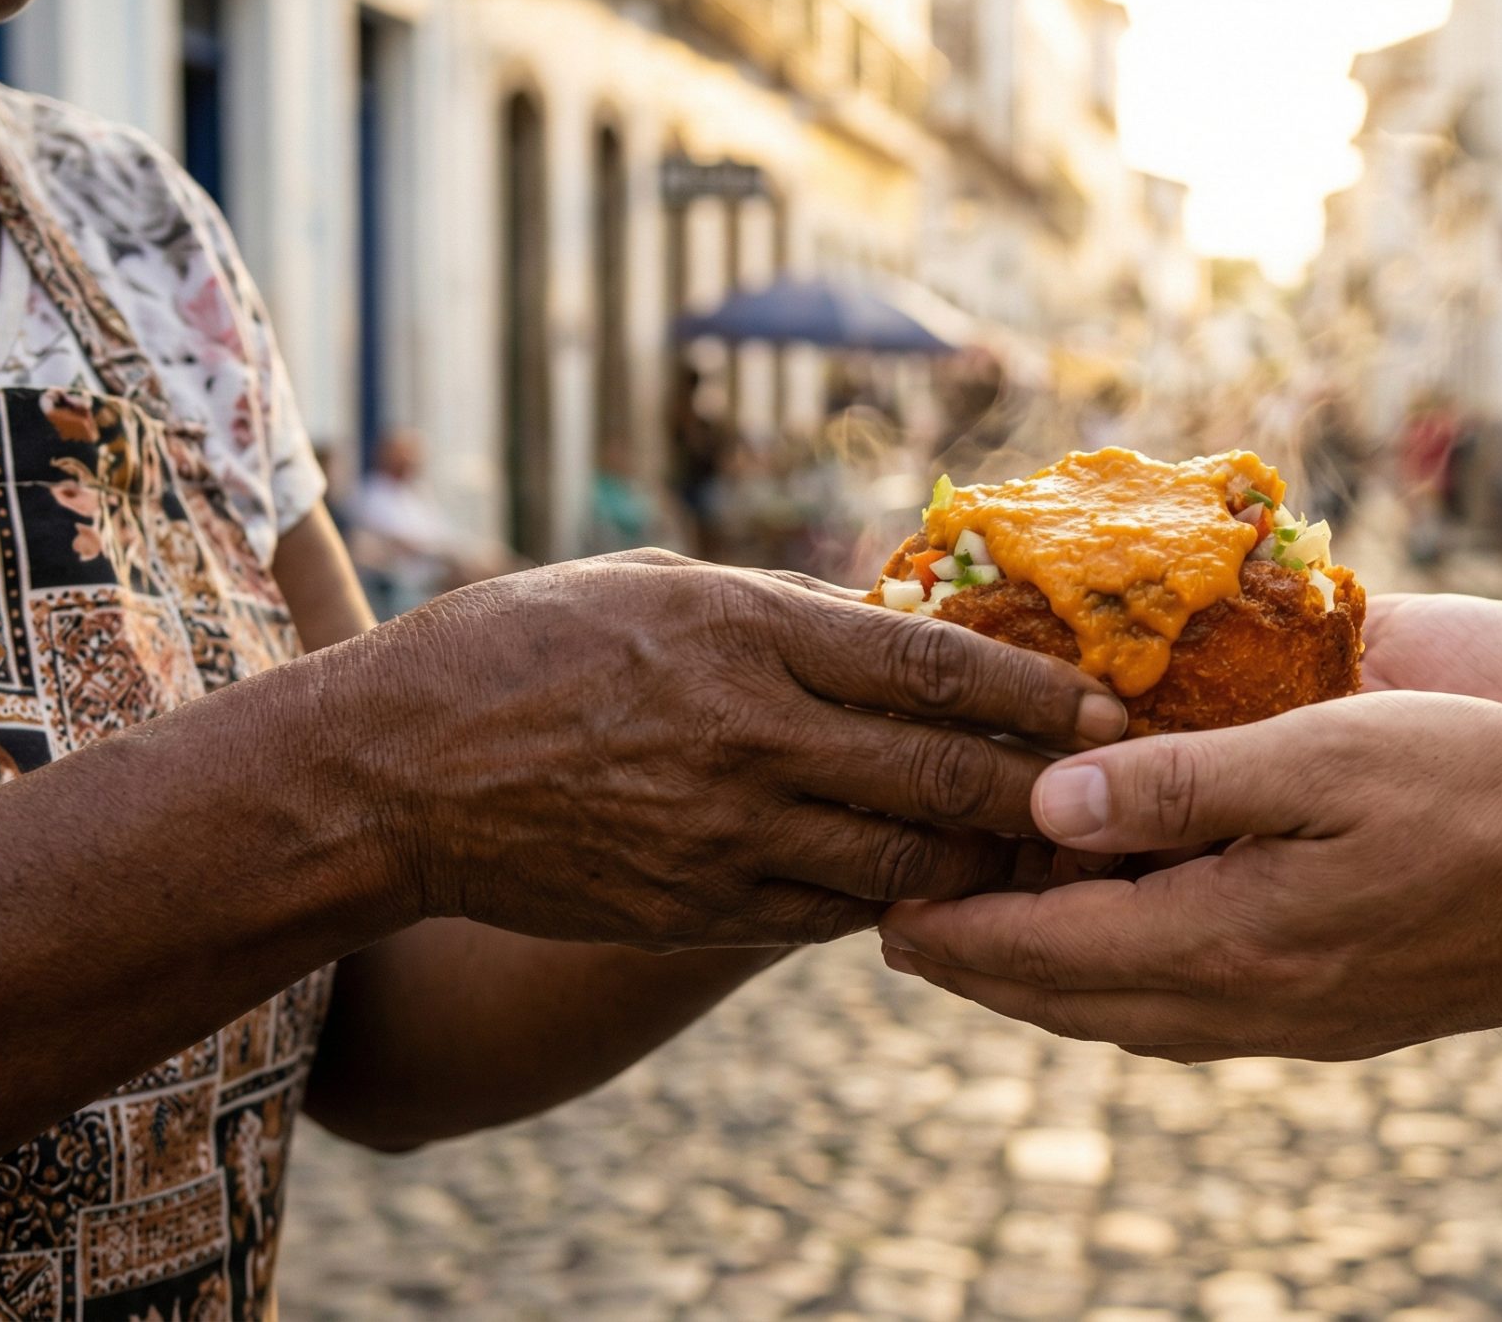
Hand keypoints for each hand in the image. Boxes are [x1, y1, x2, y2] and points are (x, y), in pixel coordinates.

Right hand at [329, 551, 1127, 948]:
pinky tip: (929, 888)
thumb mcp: (651, 585)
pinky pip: (831, 916)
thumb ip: (776, 610)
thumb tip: (890, 618)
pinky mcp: (695, 906)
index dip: (1033, 687)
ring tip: (1039, 850)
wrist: (391, 775)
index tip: (1100, 698)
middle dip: (1044, 786)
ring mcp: (724, 836)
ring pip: (904, 866)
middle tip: (1110, 786)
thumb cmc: (518, 649)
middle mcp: (749, 738)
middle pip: (942, 775)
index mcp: (743, 634)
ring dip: (986, 862)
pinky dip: (893, 903)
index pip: (931, 663)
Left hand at [878, 693, 1501, 1060]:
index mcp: (1225, 941)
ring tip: (992, 933)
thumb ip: (1180, 784)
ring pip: (1126, 1016)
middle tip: (904, 925)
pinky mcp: (1333, 1018)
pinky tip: (1127, 939)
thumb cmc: (1481, 794)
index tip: (881, 909)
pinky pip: (1191, 1014)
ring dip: (1047, 978)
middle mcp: (1244, 1004)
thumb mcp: (1322, 757)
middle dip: (979, 965)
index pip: (1044, 951)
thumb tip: (1047, 804)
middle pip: (1069, 999)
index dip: (954, 930)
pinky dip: (1126, 981)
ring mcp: (1292, 1023)